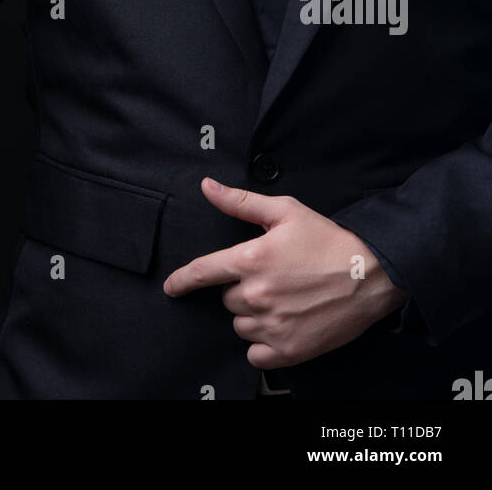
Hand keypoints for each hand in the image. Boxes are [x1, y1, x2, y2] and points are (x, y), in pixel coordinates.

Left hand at [163, 177, 408, 368]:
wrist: (370, 274)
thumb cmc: (328, 240)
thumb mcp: (284, 211)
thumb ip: (240, 202)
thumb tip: (208, 187)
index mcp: (251, 259)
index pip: (202, 272)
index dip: (182, 280)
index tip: (172, 287)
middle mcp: (257, 295)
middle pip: (227, 300)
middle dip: (242, 290)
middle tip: (271, 280)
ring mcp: (273, 325)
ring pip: (240, 326)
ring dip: (252, 317)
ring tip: (281, 301)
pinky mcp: (289, 350)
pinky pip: (255, 355)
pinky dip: (262, 345)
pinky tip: (280, 328)